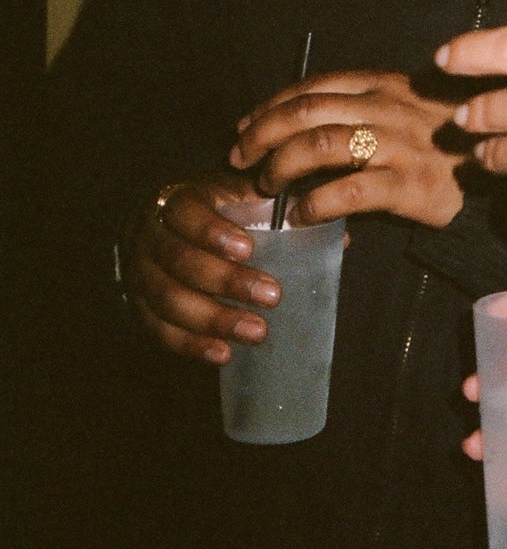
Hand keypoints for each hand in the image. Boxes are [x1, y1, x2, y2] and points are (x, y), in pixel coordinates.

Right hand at [122, 169, 275, 364]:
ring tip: (256, 331)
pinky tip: (224, 353)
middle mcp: (148, 236)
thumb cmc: (211, 212)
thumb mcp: (234, 194)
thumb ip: (272, 205)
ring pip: (168, 300)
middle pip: (179, 261)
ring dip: (214, 320)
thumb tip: (328, 231)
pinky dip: (191, 345)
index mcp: (174, 200)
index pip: (185, 213)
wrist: (158, 230)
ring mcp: (137, 273)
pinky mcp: (137, 307)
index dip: (213, 232)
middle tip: (272, 297)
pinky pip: (159, 330)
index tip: (249, 249)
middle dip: (226, 281)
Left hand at [230, 70, 463, 228]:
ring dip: (281, 166)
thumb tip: (296, 123)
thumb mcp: (404, 107)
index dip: (269, 107)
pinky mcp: (411, 185)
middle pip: (306, 112)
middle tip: (241, 160)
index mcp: (382, 85)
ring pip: (321, 145)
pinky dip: (315, 203)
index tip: (243, 128)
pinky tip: (301, 215)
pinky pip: (350, 191)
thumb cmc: (441, 139)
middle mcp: (387, 107)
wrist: (495, 167)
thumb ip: (360, 108)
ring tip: (267, 186)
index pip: (312, 88)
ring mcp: (399, 145)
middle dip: (261, 135)